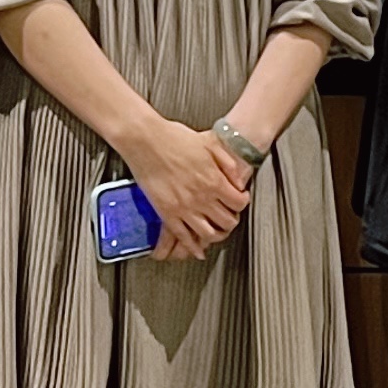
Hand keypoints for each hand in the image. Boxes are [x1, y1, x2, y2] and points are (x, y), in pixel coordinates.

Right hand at [117, 108, 251, 260]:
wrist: (145, 139)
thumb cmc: (173, 138)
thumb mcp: (208, 144)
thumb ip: (226, 162)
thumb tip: (237, 176)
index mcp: (213, 181)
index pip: (239, 203)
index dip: (242, 202)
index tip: (239, 199)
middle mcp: (201, 197)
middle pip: (227, 221)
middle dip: (231, 219)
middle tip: (229, 215)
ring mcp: (183, 207)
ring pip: (208, 234)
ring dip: (215, 235)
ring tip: (216, 231)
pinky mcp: (166, 212)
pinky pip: (182, 236)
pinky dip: (192, 247)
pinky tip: (196, 249)